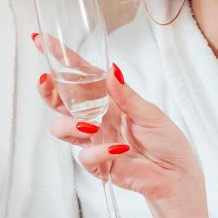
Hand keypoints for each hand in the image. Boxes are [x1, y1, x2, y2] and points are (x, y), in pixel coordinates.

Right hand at [33, 48, 206, 217]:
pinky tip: (118, 150)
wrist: (177, 176)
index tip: (40, 41)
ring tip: (91, 125)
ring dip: (69, 124)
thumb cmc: (167, 141)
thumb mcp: (151, 113)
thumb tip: (111, 71)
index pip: (80, 75)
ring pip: (61, 127)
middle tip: (46, 82)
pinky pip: (84, 156)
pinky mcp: (97, 164)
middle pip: (60, 101)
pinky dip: (99, 152)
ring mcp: (94, 140)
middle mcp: (97, 117)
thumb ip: (127, 95)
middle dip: (48, 90)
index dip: (60, 58)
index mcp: (109, 99)